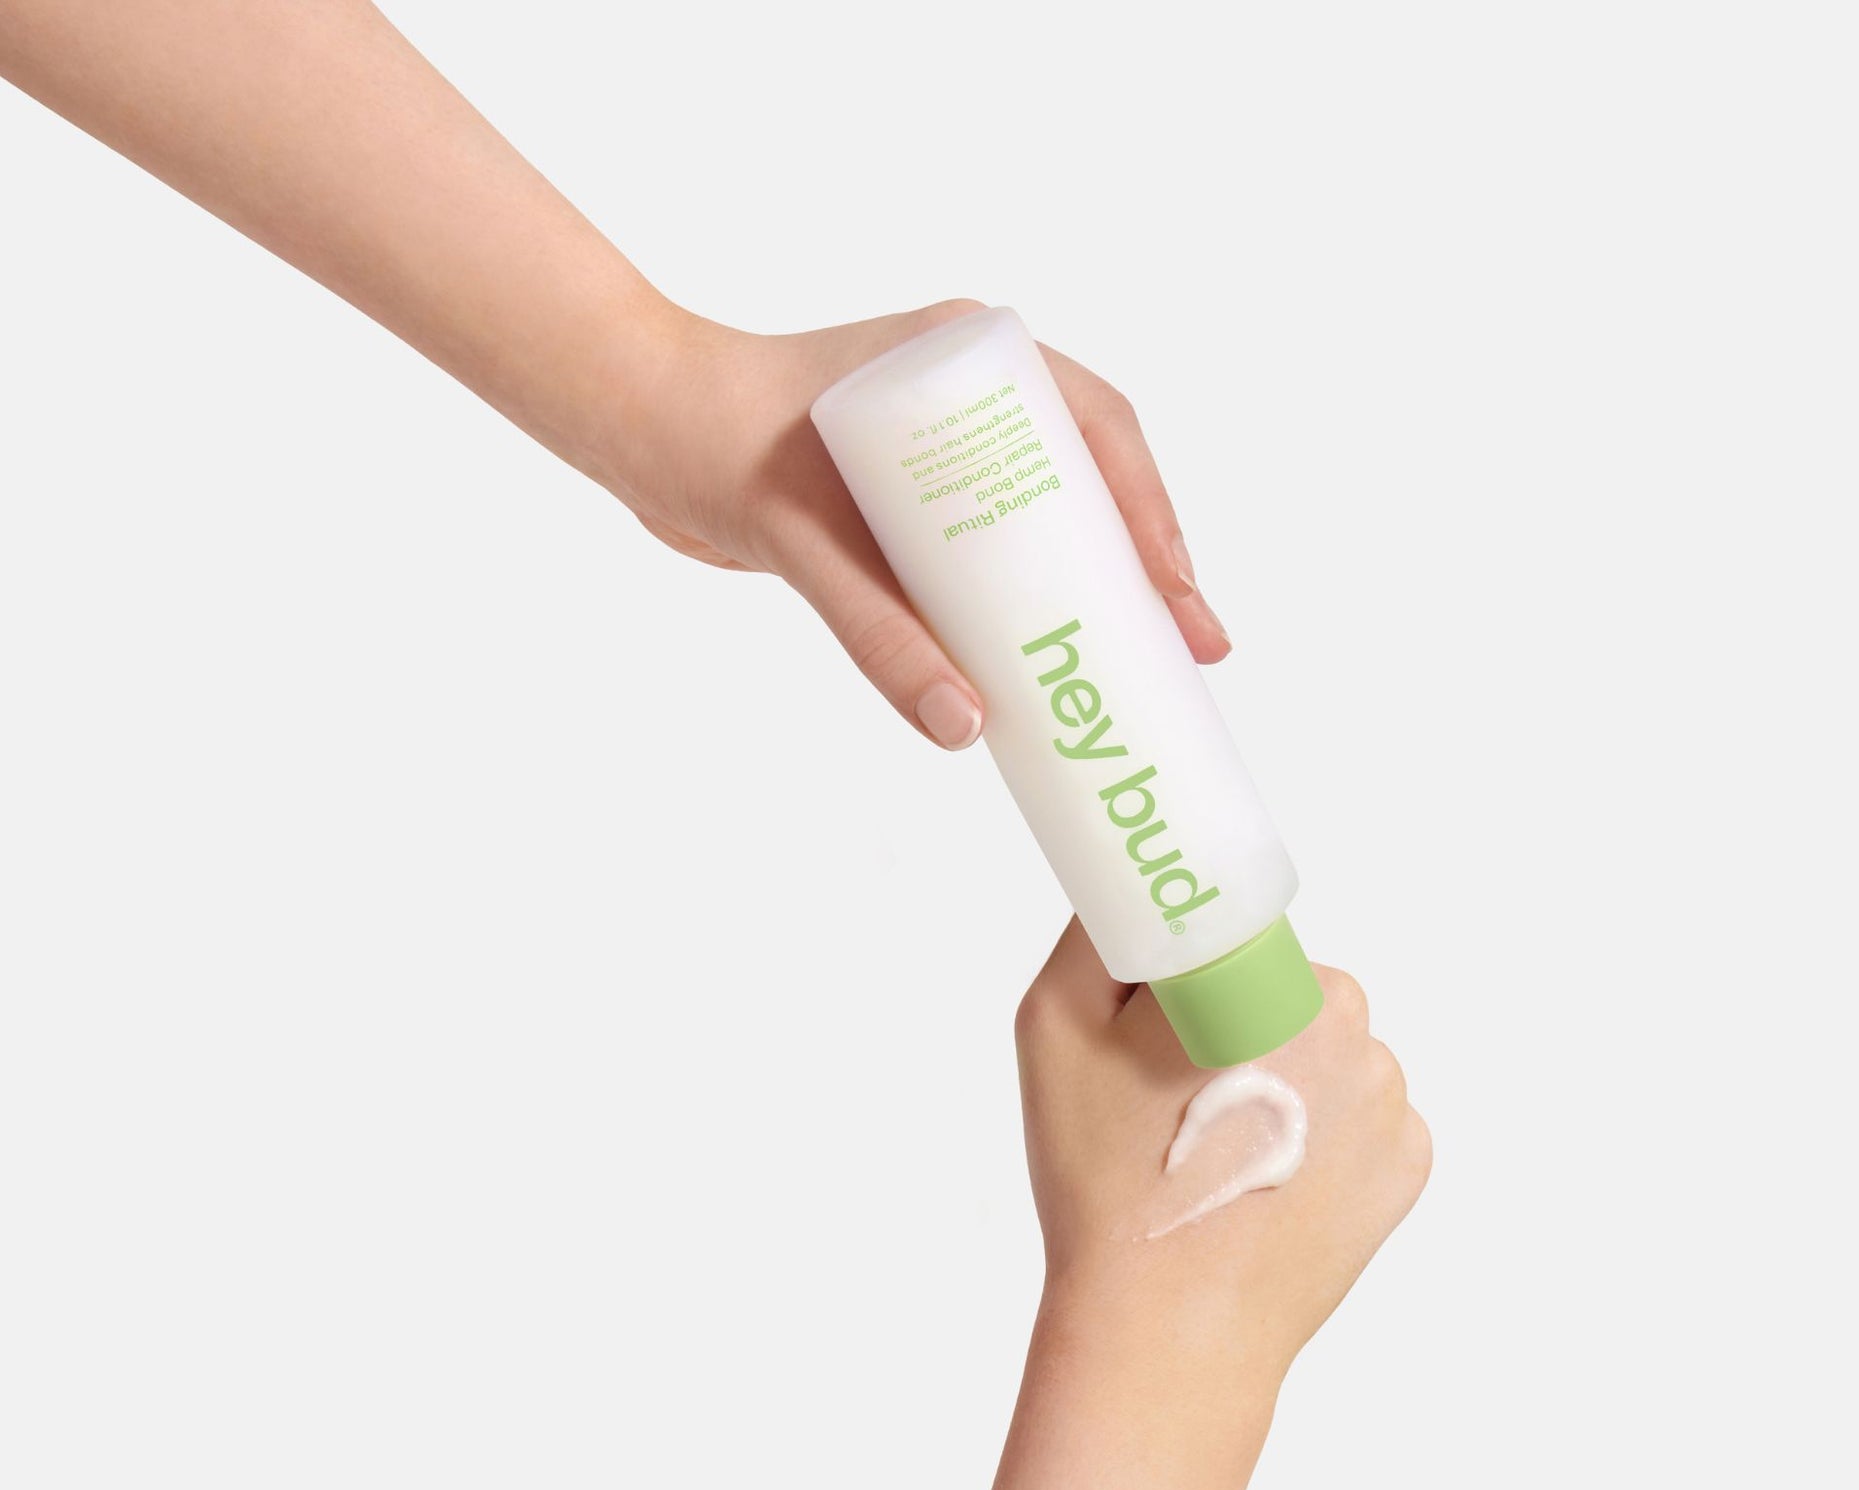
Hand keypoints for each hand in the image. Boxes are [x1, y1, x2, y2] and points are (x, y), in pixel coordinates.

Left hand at [619, 300, 1234, 749]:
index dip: (1151, 518)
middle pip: (1093, 481)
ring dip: (1098, 588)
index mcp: (964, 362)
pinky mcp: (916, 502)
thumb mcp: (804, 544)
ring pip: (1052, 519)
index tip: (1178, 599)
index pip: (1095, 431)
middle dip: (1147, 566)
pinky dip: (1033, 602)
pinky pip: (997, 551)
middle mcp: (970, 396)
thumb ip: (879, 635)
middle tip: (1192, 650)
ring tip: (1145, 666)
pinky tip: (1059, 658)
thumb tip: (966, 729)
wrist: (636, 430)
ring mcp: (947, 449)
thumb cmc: (715, 448)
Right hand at [1014, 919, 1431, 1385]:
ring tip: (1221, 1158)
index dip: (1190, 980)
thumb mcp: (1056, 1028)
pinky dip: (1322, 1142)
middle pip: (1289, 993)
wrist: (1164, 1330)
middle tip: (1174, 1103)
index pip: (1236, 938)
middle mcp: (1351, 1028)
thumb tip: (1134, 891)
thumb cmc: (1104, 1182)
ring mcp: (1390, 1101)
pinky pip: (1364, 1121)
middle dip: (1239, 1029)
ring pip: (1331, 1057)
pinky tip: (1266, 1187)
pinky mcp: (1409, 1165)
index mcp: (1269, 977)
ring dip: (1286, 1085)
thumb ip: (1099, 933)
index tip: (1159, 1029)